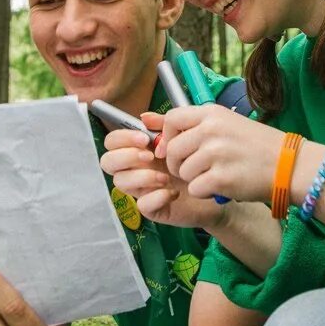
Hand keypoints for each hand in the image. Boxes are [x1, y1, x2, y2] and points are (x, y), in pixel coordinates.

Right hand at [101, 125, 226, 229]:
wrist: (217, 187)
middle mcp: (134, 169)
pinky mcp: (152, 209)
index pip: (112, 142)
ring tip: (165, 177)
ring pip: (120, 182)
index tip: (144, 139)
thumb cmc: (196, 161)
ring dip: (142, 176)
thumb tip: (144, 117)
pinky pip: (142, 204)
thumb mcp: (182, 137)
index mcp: (138, 150)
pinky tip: (173, 193)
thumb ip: (164, 126)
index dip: (122, 138)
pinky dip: (156, 197)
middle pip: (107, 162)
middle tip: (149, 157)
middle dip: (126, 157)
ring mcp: (141, 189)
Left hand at [153, 106, 284, 205]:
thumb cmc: (257, 145)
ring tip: (217, 175)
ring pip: (182, 172)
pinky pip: (195, 189)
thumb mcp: (224, 123)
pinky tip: (222, 186)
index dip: (168, 138)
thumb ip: (187, 123)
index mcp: (211, 114)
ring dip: (195, 179)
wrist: (290, 165)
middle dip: (178, 164)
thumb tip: (145, 119)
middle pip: (171, 150)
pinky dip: (205, 192)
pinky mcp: (220, 178)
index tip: (176, 148)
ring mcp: (215, 154)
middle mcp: (210, 130)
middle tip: (198, 169)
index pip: (171, 120)